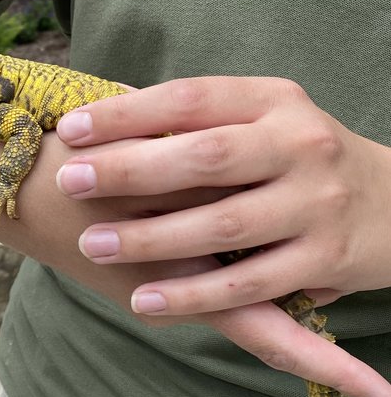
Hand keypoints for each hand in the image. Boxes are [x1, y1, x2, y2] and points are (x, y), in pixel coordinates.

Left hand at [54, 75, 390, 396]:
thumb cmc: (300, 157)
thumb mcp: (261, 118)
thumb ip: (196, 117)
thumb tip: (107, 100)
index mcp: (274, 100)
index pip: (190, 97)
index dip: (127, 113)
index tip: (71, 128)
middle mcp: (299, 144)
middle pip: (203, 156)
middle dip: (129, 170)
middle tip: (70, 182)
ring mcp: (315, 202)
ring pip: (223, 223)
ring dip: (152, 238)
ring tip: (93, 244)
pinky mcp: (326, 258)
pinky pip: (250, 282)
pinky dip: (194, 294)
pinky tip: (146, 299)